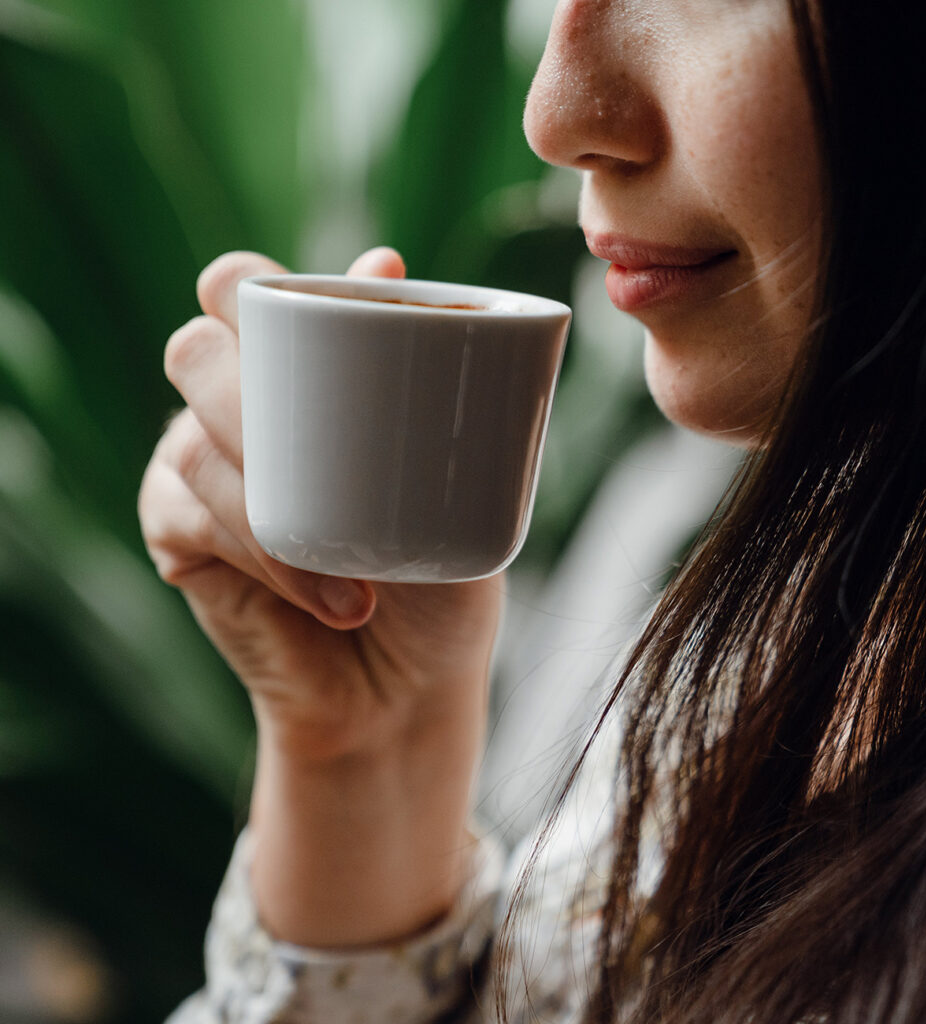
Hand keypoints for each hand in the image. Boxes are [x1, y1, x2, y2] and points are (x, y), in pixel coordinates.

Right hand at [139, 250, 502, 944]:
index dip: (253, 285)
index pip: (242, 292)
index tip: (344, 301)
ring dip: (277, 501)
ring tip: (364, 572)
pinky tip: (330, 595)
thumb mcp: (450, 478)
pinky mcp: (181, 538)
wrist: (409, 682)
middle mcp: (239, 411)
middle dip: (249, 384)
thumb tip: (382, 260)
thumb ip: (417, 380)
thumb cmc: (436, 572)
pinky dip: (265, 554)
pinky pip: (190, 516)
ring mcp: (201, 471)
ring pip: (194, 438)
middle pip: (197, 348)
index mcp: (299, 378)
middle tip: (322, 443)